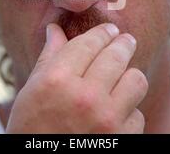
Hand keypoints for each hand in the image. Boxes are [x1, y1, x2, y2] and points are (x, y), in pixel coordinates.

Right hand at [5, 23, 147, 132]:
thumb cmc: (31, 128)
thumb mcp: (32, 90)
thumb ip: (48, 57)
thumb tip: (55, 28)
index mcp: (57, 80)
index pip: (89, 43)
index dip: (103, 32)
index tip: (111, 30)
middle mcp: (84, 97)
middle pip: (117, 55)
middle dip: (124, 43)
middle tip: (126, 41)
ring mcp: (106, 120)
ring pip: (136, 80)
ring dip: (130, 77)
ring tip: (123, 77)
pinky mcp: (122, 139)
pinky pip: (138, 113)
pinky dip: (128, 112)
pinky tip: (115, 113)